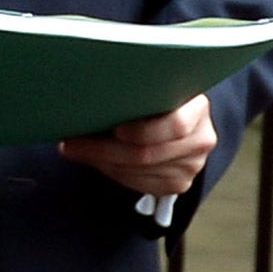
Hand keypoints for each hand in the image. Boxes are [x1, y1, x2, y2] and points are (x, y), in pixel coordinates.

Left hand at [59, 94, 216, 196]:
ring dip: (102, 163)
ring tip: (76, 150)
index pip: (175, 125)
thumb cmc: (157, 96)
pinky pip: (139, 184)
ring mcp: (192, 165)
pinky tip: (97, 160)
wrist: (179, 117)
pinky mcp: (179, 184)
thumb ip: (136, 91)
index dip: (143, 131)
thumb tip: (87, 94)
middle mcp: (201, 139)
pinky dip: (113, 173)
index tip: (115, 129)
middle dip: (103, 150)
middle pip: (148, 154)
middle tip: (71, 143)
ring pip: (138, 172)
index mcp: (198, 108)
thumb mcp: (154, 86)